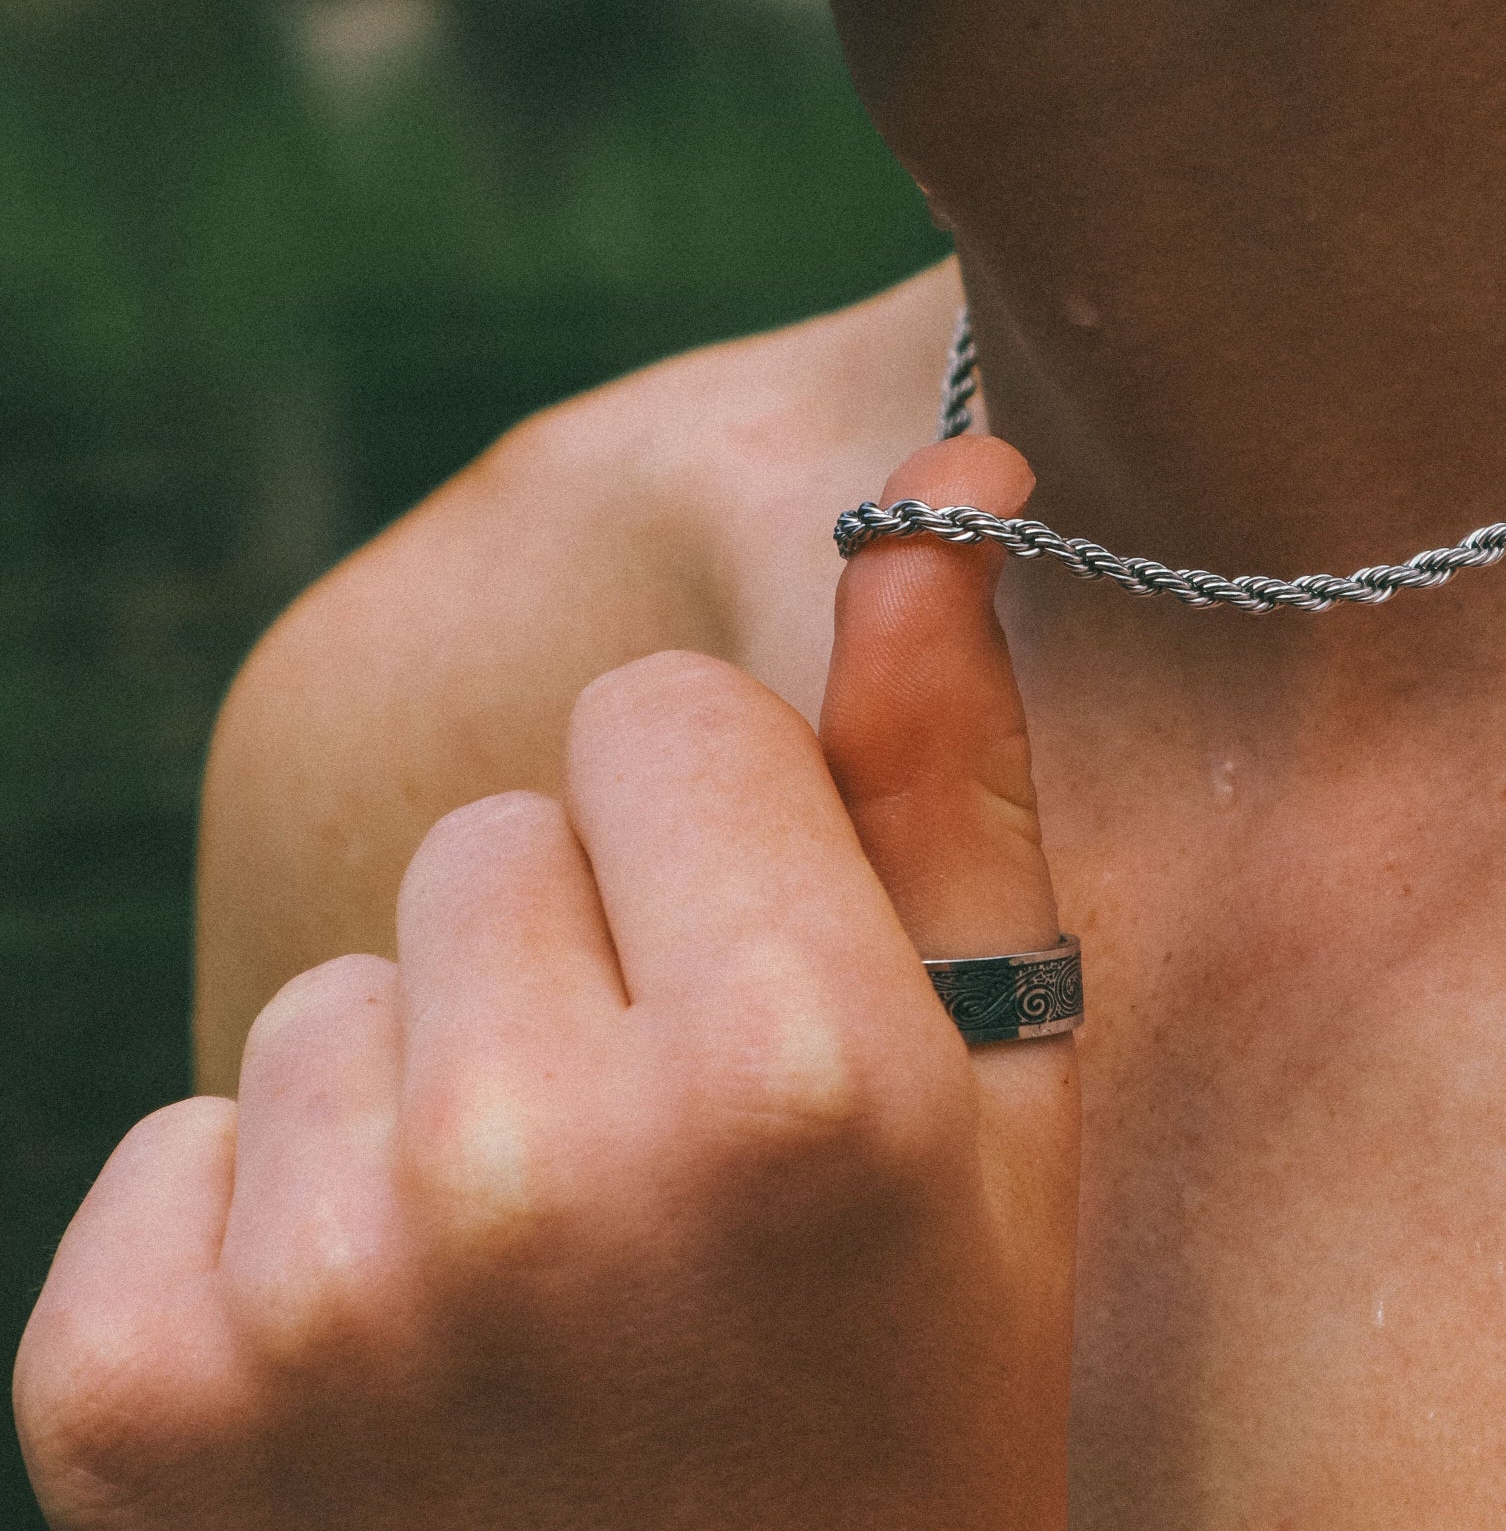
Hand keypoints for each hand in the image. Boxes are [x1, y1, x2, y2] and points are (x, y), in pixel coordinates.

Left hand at [14, 436, 1077, 1530]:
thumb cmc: (909, 1389)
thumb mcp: (1002, 1098)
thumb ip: (956, 772)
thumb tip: (946, 486)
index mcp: (789, 1072)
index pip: (664, 714)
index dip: (729, 843)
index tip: (764, 990)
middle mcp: (531, 1167)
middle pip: (496, 832)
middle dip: (585, 956)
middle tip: (661, 1166)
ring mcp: (308, 1295)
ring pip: (341, 982)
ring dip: (436, 1088)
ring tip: (542, 1275)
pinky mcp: (125, 1397)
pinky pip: (183, 1139)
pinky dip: (277, 1223)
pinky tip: (399, 1364)